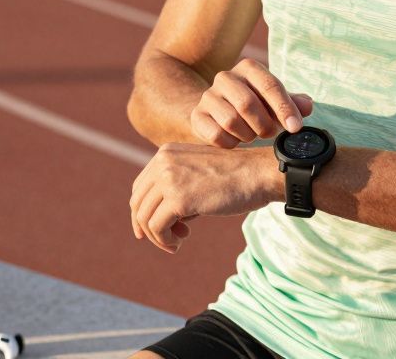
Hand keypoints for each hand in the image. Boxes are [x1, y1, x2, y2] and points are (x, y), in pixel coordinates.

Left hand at [129, 143, 274, 253]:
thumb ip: (177, 187)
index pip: (140, 187)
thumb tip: (158, 221)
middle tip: (166, 240)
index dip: (143, 211)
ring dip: (157, 236)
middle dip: (146, 226)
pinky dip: (164, 240)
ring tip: (176, 242)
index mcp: (166, 153)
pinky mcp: (178, 199)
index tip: (156, 228)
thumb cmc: (236, 177)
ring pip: (144, 217)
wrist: (258, 174)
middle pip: (137, 202)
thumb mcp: (199, 173)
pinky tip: (179, 243)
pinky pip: (156, 227)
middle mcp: (162, 162)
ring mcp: (168, 179)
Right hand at [190, 59, 312, 147]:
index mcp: (248, 68)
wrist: (219, 111)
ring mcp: (208, 96)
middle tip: (269, 133)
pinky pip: (216, 135)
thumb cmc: (256, 104)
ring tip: (251, 134)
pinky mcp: (197, 116)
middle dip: (264, 125)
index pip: (269, 85)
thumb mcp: (275, 101)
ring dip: (247, 134)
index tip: (295, 127)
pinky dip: (231, 143)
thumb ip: (293, 103)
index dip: (284, 108)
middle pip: (247, 104)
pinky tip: (235, 139)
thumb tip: (307, 106)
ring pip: (231, 121)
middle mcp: (225, 77)